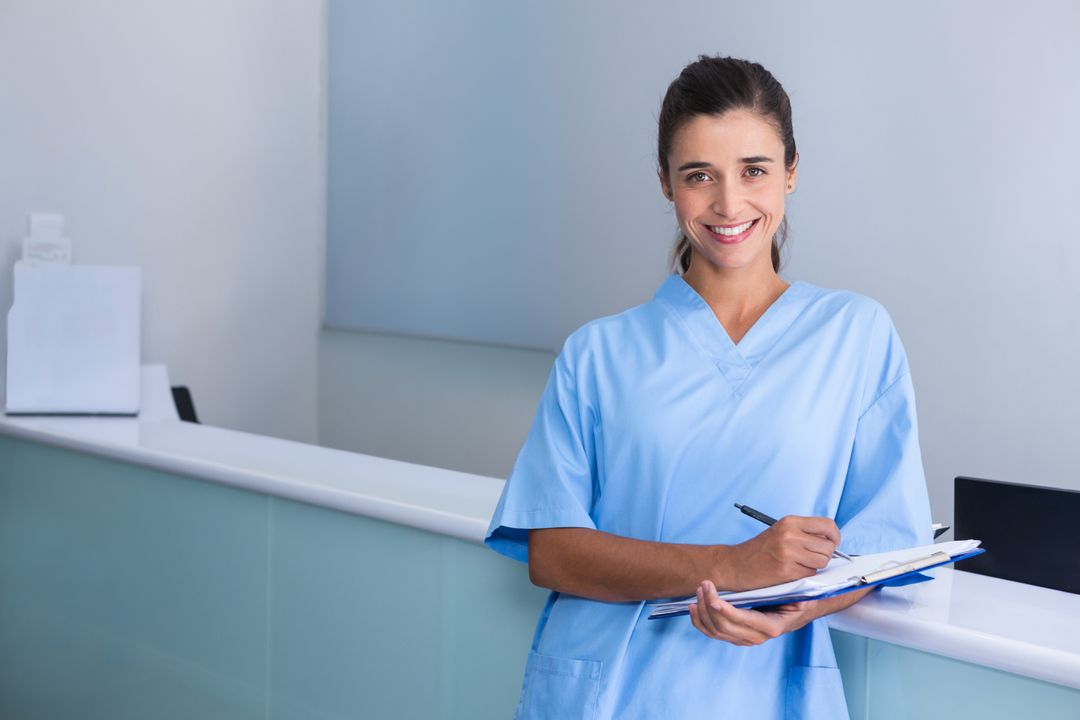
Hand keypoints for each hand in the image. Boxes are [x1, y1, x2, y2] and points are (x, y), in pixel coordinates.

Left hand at [688, 581, 820, 644]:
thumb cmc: (797, 600)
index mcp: (771, 627)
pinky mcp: (735, 636)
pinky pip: (712, 633)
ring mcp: (744, 639)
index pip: (743, 621)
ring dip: (702, 611)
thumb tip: (790, 591)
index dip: (726, 611)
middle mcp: (756, 637)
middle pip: (724, 626)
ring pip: (715, 631)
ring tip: (699, 590)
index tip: (713, 597)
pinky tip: (692, 607)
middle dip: (709, 604)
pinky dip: (699, 621)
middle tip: (704, 584)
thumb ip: (791, 593)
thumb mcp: (799, 595)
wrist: (797, 613)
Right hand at [717, 515, 839, 590]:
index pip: (827, 525)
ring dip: (815, 566)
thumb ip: (804, 533)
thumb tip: (832, 541)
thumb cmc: (759, 551)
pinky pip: (810, 574)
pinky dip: (804, 575)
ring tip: (798, 565)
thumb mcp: (780, 532)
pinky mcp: (787, 571)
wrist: (734, 565)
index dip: (834, 537)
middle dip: (824, 555)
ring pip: (822, 561)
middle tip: (810, 558)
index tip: (830, 544)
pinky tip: (790, 572)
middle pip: (828, 546)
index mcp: (790, 522)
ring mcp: (788, 553)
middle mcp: (790, 535)